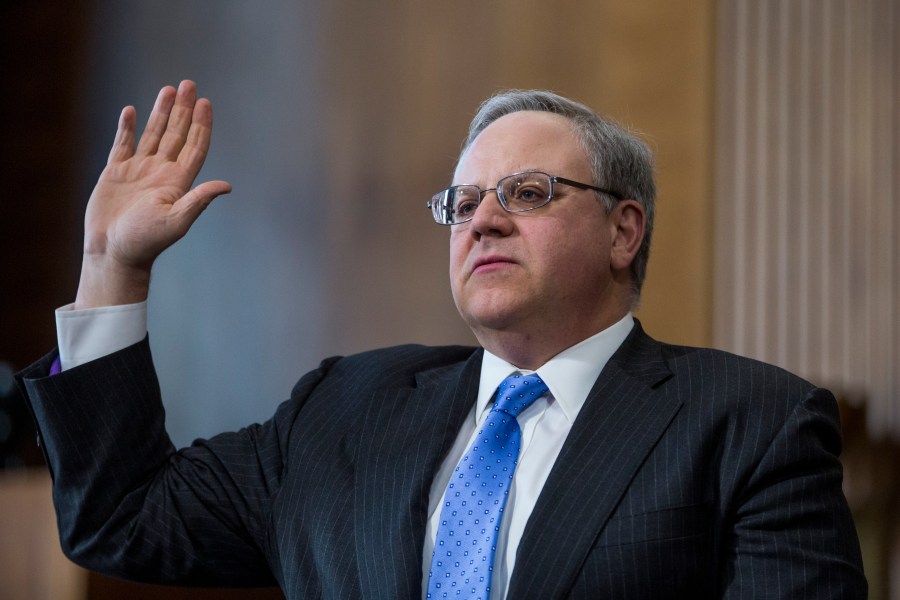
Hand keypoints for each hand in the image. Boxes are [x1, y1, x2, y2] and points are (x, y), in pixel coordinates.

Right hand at [76, 80, 231, 307]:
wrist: (113, 253)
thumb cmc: (146, 241)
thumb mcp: (176, 220)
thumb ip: (199, 200)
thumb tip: (227, 185)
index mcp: (178, 182)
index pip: (195, 147)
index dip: (202, 125)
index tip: (206, 103)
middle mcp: (161, 173)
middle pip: (177, 134)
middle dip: (184, 110)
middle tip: (189, 84)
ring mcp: (138, 172)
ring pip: (153, 135)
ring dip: (161, 113)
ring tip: (168, 89)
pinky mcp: (115, 174)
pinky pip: (122, 145)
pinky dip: (126, 128)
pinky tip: (130, 111)